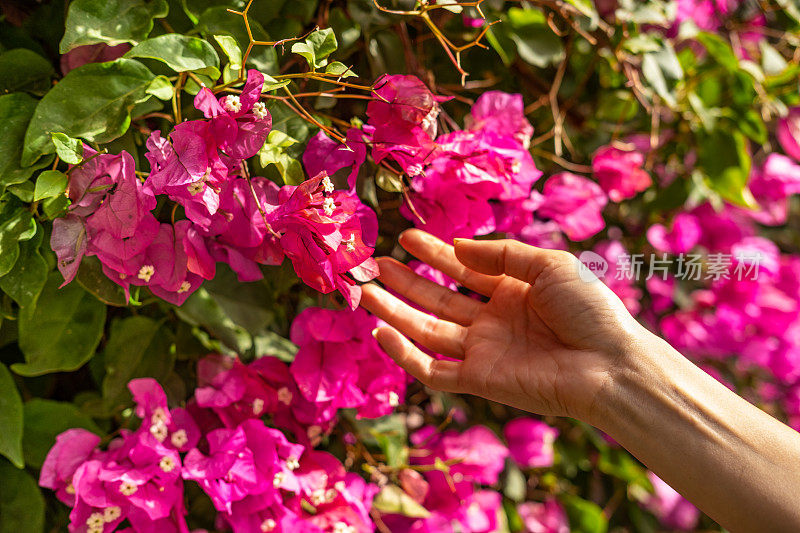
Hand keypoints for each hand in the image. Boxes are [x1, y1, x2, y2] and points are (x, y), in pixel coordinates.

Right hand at [360, 229, 647, 423]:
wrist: (609, 363)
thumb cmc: (589, 309)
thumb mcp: (548, 264)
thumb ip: (500, 255)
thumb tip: (456, 247)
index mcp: (511, 290)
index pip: (461, 269)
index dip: (433, 253)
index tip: (406, 237)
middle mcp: (492, 320)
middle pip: (436, 298)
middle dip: (404, 281)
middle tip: (371, 264)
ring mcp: (483, 350)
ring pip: (426, 331)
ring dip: (395, 312)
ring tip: (365, 290)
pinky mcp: (479, 380)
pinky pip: (433, 370)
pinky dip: (405, 356)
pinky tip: (381, 332)